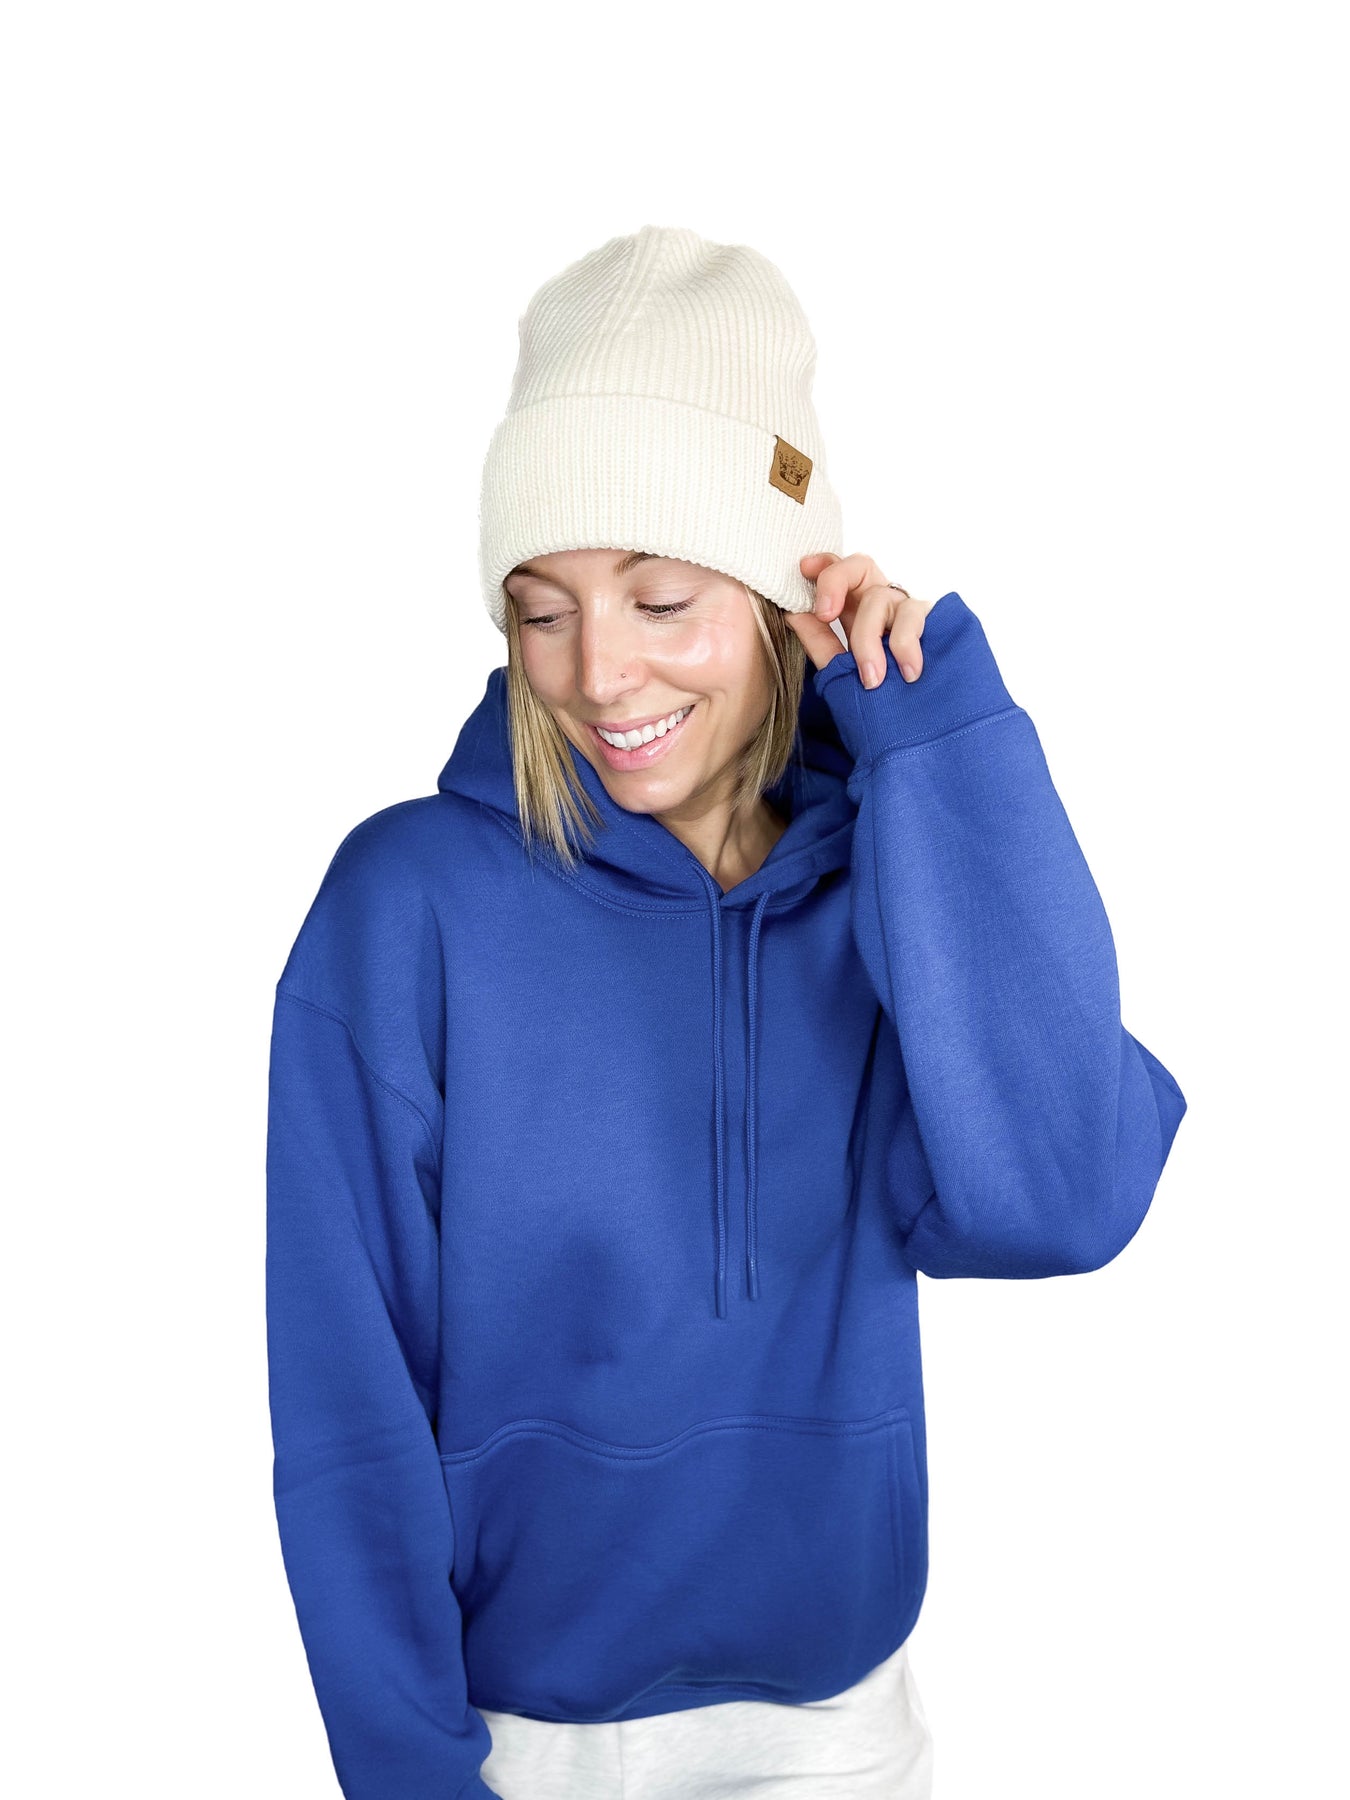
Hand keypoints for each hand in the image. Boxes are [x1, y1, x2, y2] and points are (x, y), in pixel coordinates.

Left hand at [788, 552, 933, 687]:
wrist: (912, 725)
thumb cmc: (874, 692)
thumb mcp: (839, 666)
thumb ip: (818, 640)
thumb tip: (793, 612)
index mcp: (855, 606)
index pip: (838, 570)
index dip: (822, 564)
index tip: (805, 570)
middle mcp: (880, 600)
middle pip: (860, 566)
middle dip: (836, 583)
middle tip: (825, 615)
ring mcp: (904, 609)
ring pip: (881, 597)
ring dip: (868, 639)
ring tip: (871, 679)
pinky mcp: (930, 620)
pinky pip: (914, 617)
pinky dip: (905, 644)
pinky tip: (906, 672)